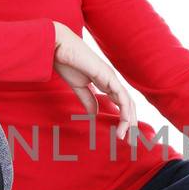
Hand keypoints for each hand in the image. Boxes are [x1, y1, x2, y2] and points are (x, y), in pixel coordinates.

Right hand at [52, 21, 137, 139]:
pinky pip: (121, 95)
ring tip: (125, 135)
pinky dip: (125, 109)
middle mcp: (111, 80)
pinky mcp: (108, 76)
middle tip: (129, 141)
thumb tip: (95, 114)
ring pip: (127, 102)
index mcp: (105, 82)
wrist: (58, 47)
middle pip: (127, 104)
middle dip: (130, 123)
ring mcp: (111, 77)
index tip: (121, 136)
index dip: (123, 119)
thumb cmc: (66, 62)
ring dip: (129, 120)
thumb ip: (88, 100)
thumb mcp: (79, 87)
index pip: (120, 103)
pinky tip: (125, 121)